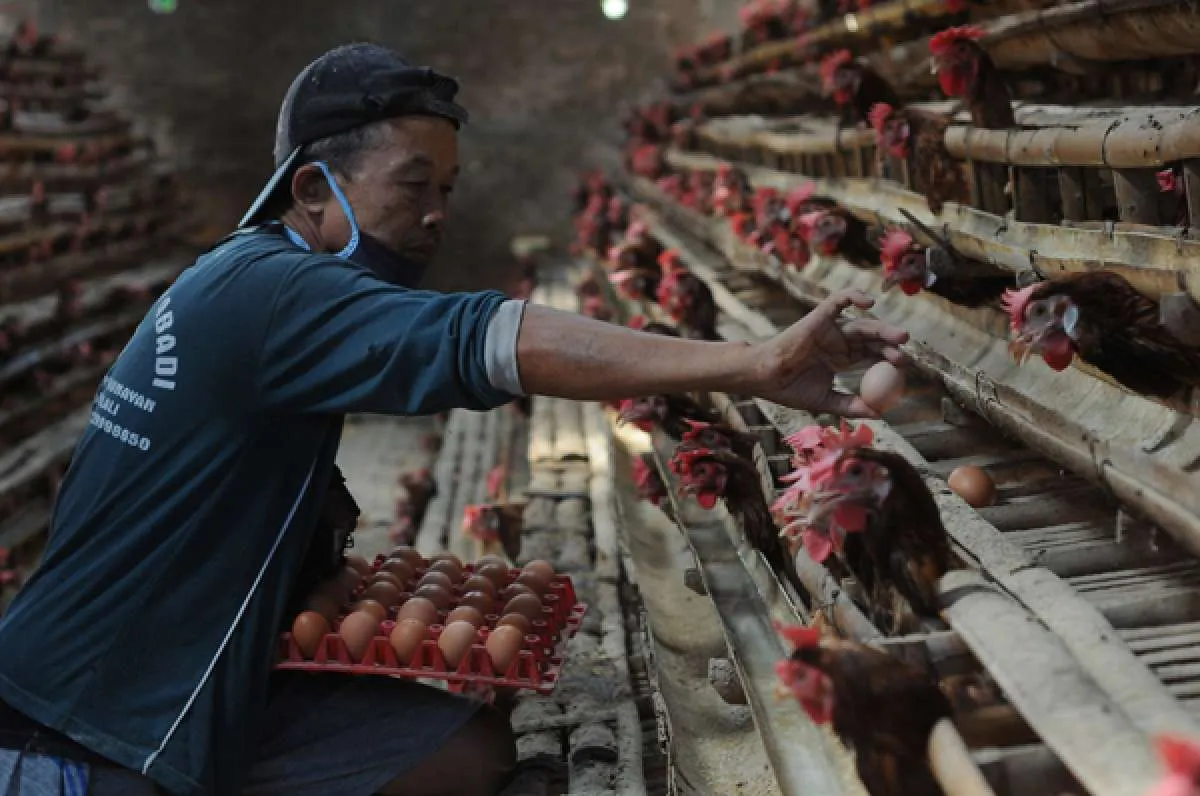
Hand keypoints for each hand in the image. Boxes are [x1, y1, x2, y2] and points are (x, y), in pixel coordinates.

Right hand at [751, 289, 908, 416]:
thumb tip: (880, 413)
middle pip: (871, 339)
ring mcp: (829, 329)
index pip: (871, 356)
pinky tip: (869, 303)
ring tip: (900, 337)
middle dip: (890, 345)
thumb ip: (850, 405)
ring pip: (862, 323)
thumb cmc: (789, 390)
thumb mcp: (825, 401)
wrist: (764, 378)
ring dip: (882, 328)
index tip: (903, 371)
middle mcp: (838, 341)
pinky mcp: (818, 317)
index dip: (888, 360)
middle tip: (905, 357)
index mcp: (840, 358)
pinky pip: (838, 301)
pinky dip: (853, 296)